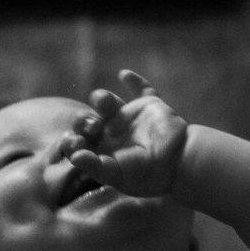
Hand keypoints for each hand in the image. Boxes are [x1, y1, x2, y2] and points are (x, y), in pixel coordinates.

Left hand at [62, 69, 187, 197]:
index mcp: (104, 153)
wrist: (178, 161)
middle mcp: (114, 135)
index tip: (71, 140)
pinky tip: (124, 75)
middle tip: (90, 124)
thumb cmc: (146, 174)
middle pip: (89, 121)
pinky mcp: (148, 105)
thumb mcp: (117, 175)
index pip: (81, 143)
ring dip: (101, 98)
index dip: (72, 140)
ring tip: (105, 103)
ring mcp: (130, 118)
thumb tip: (74, 157)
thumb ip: (94, 167)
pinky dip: (134, 81)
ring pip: (107, 102)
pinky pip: (141, 89)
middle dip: (84, 120)